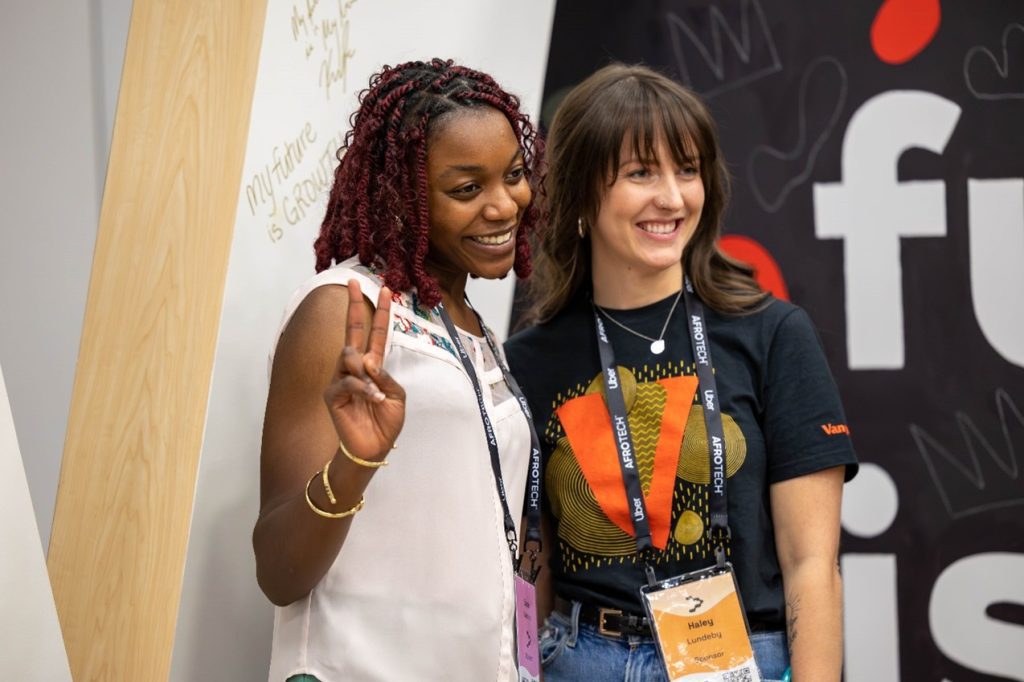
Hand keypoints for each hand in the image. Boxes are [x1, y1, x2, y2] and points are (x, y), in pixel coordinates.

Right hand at [323, 279, 405, 460]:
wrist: (373, 449)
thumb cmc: (385, 424)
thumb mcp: (397, 398)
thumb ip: (387, 377)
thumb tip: (368, 362)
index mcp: (374, 366)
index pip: (376, 333)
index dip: (380, 312)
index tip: (385, 290)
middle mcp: (356, 368)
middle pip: (353, 331)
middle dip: (354, 306)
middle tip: (353, 282)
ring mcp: (342, 379)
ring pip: (349, 356)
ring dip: (366, 372)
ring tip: (375, 393)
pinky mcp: (333, 394)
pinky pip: (347, 381)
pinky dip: (363, 389)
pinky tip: (372, 400)